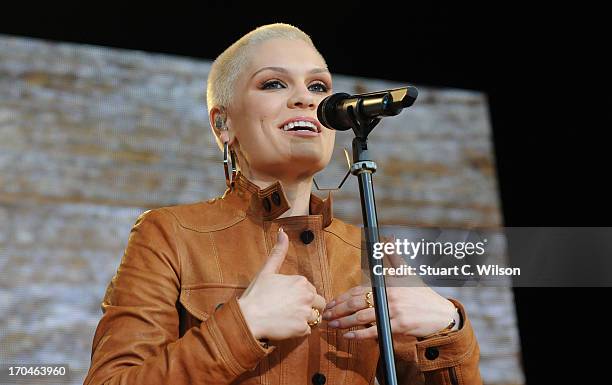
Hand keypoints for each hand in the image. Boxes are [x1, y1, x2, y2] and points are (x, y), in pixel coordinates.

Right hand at [238, 228, 326, 339]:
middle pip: (319, 303)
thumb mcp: (266, 271)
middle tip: (290, 310)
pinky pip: (307, 331)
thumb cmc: (256, 294)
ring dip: (305, 319)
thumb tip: (282, 232)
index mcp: (301, 281)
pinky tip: (286, 326)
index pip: (311, 290)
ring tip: (288, 319)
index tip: (286, 299)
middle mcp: (307, 296)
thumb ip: (278, 252)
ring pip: (314, 317)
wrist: (248, 318)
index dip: (300, 295)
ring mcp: (305, 313)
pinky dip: (299, 331)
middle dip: (309, 307)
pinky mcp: (302, 329)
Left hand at [322, 238, 458, 339]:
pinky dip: (359, 334)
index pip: (358, 290)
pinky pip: (374, 331)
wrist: (441, 314)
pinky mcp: (399, 325)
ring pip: (362, 317)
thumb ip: (394, 258)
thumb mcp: (408, 273)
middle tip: (325, 315)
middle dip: (338, 309)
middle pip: (356, 302)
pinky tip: (348, 336)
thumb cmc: (422, 295)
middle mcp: (388, 296)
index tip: (330, 302)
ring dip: (344, 322)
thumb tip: (388, 239)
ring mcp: (393, 311)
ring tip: (331, 325)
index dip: (342, 297)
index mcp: (386, 284)